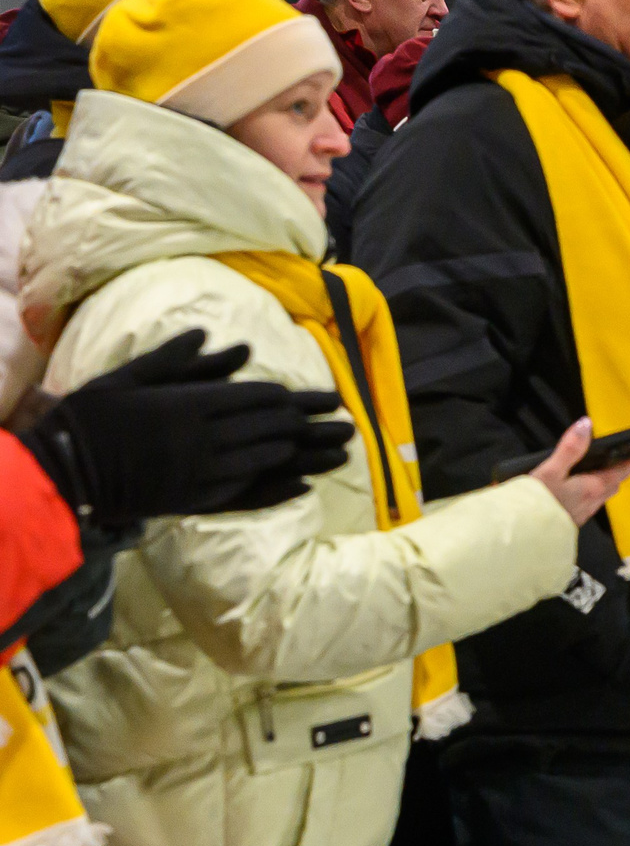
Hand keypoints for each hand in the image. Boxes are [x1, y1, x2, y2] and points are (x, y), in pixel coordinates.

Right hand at [23, 329, 353, 528]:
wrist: (65, 470)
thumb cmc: (93, 415)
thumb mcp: (133, 376)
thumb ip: (182, 361)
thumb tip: (229, 344)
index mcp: (192, 404)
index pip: (260, 399)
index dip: (297, 399)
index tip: (328, 399)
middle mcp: (205, 438)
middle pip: (272, 430)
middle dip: (314, 427)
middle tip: (348, 426)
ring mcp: (202, 473)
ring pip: (267, 462)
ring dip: (307, 457)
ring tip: (339, 454)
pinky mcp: (194, 501)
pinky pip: (247, 495)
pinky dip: (277, 490)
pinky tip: (302, 487)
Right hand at [532, 418, 629, 529]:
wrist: (518, 538)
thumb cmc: (536, 503)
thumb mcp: (550, 471)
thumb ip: (569, 448)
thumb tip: (587, 424)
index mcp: (591, 488)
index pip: (620, 472)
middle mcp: (590, 503)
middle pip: (611, 484)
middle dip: (619, 472)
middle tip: (625, 462)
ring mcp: (579, 515)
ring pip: (599, 496)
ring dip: (604, 483)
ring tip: (601, 472)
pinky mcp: (567, 522)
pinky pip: (587, 504)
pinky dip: (589, 492)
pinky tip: (576, 490)